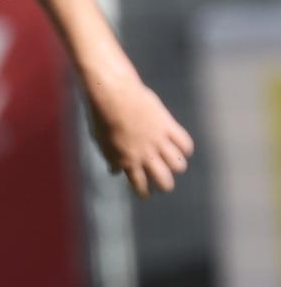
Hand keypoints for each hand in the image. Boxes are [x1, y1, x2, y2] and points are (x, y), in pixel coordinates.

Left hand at [85, 72, 193, 197]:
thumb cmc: (101, 115)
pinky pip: (185, 143)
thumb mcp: (101, 140)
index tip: (146, 194)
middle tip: (164, 184)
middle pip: (164, 180)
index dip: (144, 192)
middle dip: (165, 185)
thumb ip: (110, 157)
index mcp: (127, 159)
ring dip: (176, 167)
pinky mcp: (167, 125)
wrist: (112, 92)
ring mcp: (158, 140)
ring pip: (178, 165)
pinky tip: (181, 148)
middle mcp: (145, 153)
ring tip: (173, 165)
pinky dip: (185, 148)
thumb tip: (114, 172)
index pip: (140, 184)